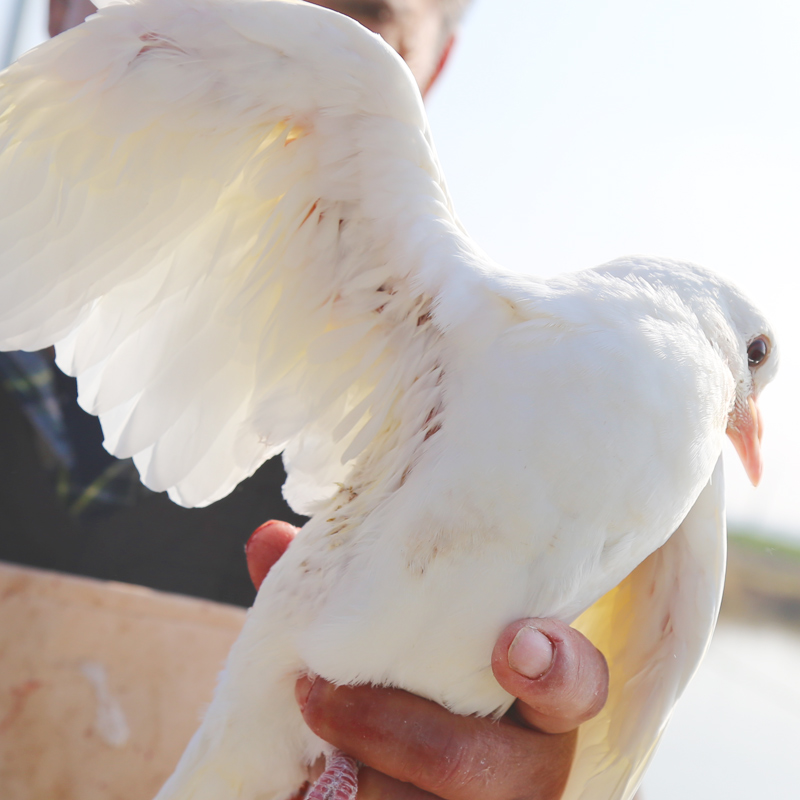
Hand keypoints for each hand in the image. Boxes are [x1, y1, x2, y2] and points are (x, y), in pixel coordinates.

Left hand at [246, 521, 608, 799]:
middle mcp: (525, 767)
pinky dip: (334, 798)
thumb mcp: (387, 640)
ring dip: (350, 774)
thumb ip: (341, 594)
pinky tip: (303, 781)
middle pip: (471, 762)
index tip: (512, 644)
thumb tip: (267, 539)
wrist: (386, 768)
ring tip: (302, 745)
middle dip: (383, 729)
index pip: (575, 684)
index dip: (555, 667)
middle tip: (314, 693)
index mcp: (532, 699)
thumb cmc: (401, 689)